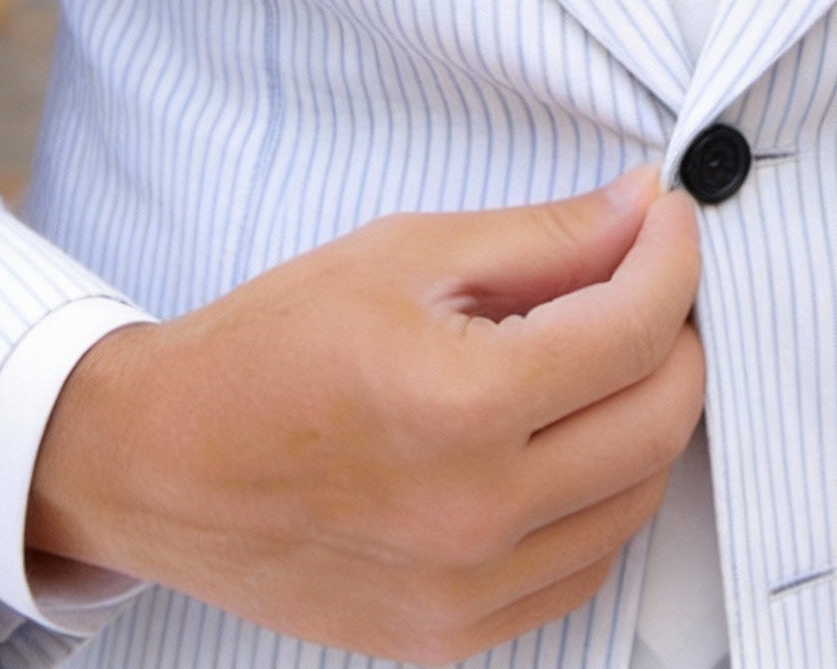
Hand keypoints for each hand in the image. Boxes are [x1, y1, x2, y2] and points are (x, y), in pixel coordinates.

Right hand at [26, 169, 703, 666]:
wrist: (158, 462)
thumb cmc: (269, 345)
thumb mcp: (405, 254)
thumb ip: (543, 238)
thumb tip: (643, 209)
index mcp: (458, 405)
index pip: (633, 331)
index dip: (673, 259)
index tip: (667, 219)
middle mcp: (474, 513)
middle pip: (659, 422)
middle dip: (678, 334)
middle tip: (650, 278)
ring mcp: (466, 590)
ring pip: (636, 499)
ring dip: (648, 414)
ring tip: (606, 352)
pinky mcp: (452, 634)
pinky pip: (583, 565)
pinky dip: (603, 494)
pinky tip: (567, 438)